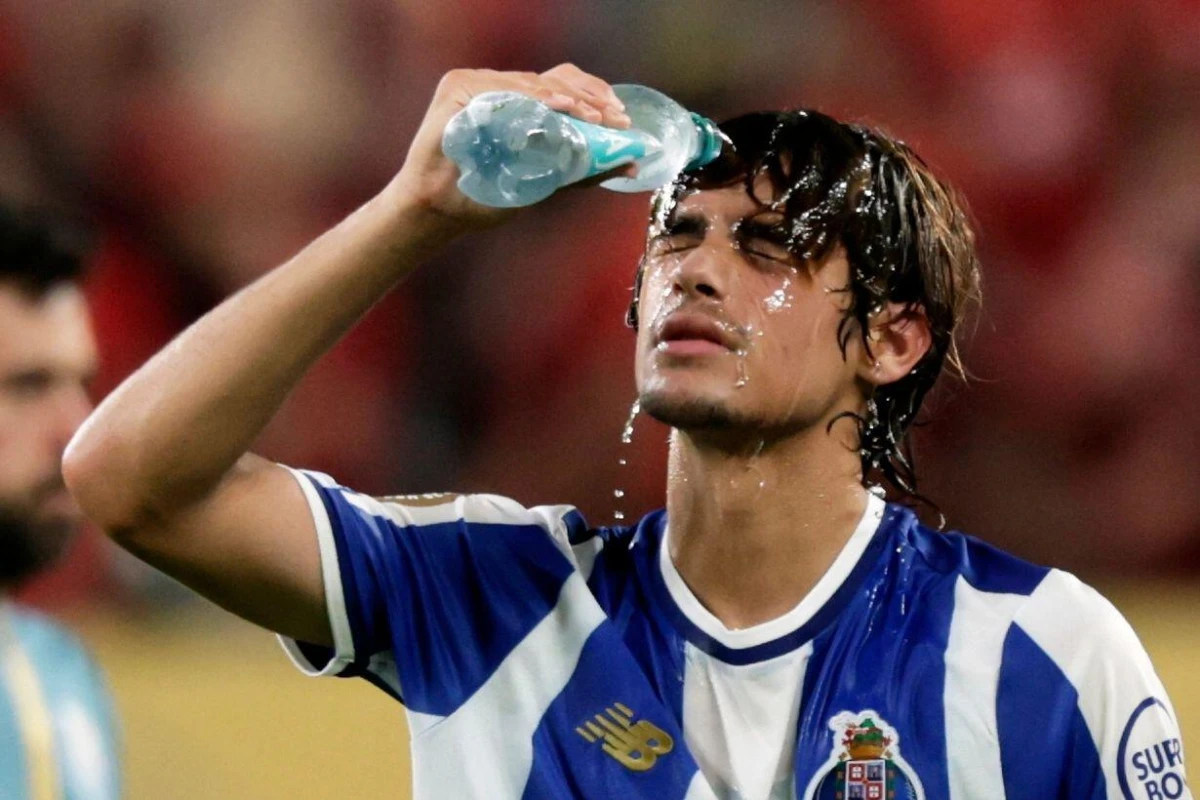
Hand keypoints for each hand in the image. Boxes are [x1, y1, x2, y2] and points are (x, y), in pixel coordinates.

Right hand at [386, 64, 633, 232]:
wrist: (440, 211)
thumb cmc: (484, 195)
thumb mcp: (543, 182)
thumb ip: (580, 171)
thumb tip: (628, 164)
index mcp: (521, 105)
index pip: (565, 88)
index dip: (595, 97)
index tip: (621, 118)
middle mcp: (501, 89)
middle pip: (555, 78)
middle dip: (591, 96)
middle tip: (615, 117)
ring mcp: (478, 84)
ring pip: (533, 83)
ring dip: (569, 98)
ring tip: (594, 117)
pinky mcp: (458, 88)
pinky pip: (502, 88)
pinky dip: (533, 97)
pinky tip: (558, 108)